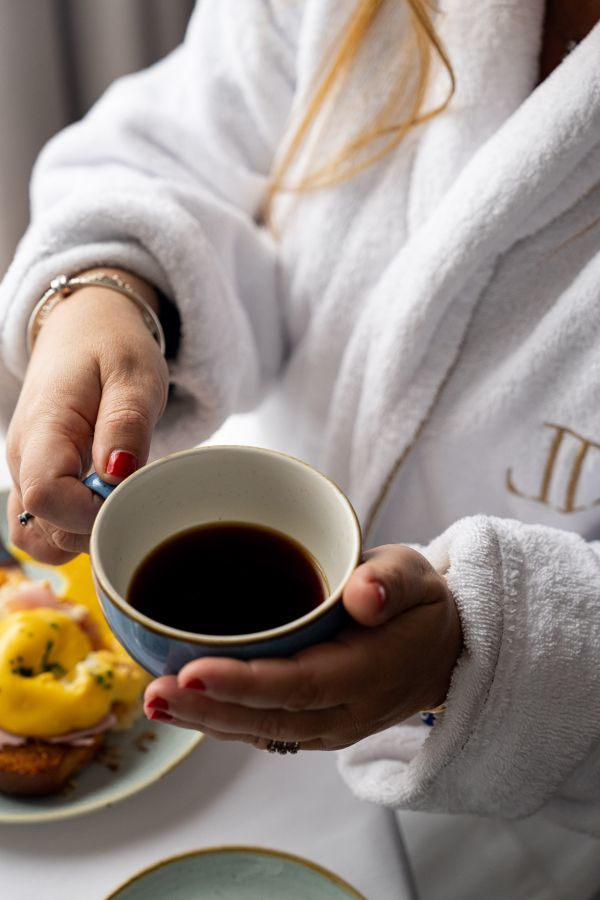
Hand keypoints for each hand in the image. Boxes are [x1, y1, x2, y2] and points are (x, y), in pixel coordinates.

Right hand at [6, 270, 167, 563]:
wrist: (84, 328)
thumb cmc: (112, 346)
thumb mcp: (134, 374)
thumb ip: (126, 424)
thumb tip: (117, 476)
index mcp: (44, 430)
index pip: (47, 497)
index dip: (91, 512)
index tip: (128, 492)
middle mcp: (23, 459)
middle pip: (43, 531)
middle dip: (95, 530)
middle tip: (133, 494)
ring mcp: (25, 474)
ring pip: (38, 541)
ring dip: (83, 536)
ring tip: (120, 499)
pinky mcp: (36, 481)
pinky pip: (43, 530)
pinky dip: (74, 531)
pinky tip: (105, 505)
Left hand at [144, 545, 462, 750]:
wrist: (442, 652)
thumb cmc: (418, 605)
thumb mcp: (415, 576)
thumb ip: (391, 582)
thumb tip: (363, 594)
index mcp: (368, 671)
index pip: (298, 685)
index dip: (243, 684)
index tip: (191, 672)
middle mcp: (347, 711)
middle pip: (269, 719)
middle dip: (207, 711)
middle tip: (153, 694)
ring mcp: (331, 726)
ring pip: (261, 732)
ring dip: (206, 722)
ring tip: (155, 703)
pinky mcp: (317, 726)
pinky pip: (265, 730)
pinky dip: (223, 721)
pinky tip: (187, 706)